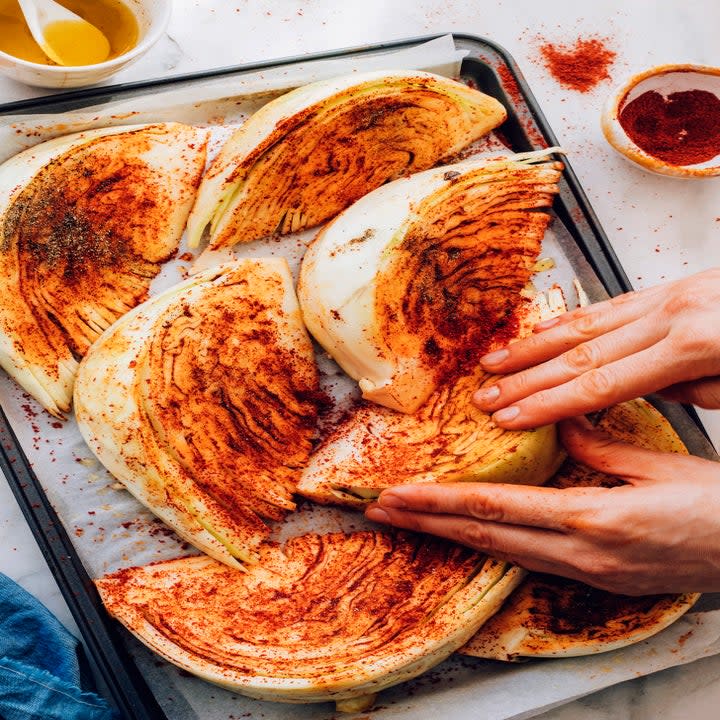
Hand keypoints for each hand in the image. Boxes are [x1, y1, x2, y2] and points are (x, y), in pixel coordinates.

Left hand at [365, 416, 719, 594]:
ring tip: (411, 523)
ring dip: (450, 537)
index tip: (398, 495)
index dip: (439, 501)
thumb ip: (598, 447)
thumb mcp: (656, 468)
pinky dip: (491, 547)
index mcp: (591, 518)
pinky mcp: (596, 579)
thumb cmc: (718, 511)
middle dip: (426, 523)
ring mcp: (586, 573)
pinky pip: (528, 561)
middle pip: (484, 536)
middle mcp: (580, 553)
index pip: (493, 508)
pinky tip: (471, 538)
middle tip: (381, 511)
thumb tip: (558, 426)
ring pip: (500, 553)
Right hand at [472, 268, 719, 429]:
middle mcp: (672, 312)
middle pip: (581, 352)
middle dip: (526, 377)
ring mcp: (669, 293)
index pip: (603, 383)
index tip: (510, 418)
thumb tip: (645, 390)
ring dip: (534, 345)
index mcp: (695, 344)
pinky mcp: (670, 285)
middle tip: (483, 395)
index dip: (549, 403)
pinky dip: (567, 319)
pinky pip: (608, 304)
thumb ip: (695, 390)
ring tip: (494, 361)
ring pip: (585, 322)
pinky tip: (540, 331)